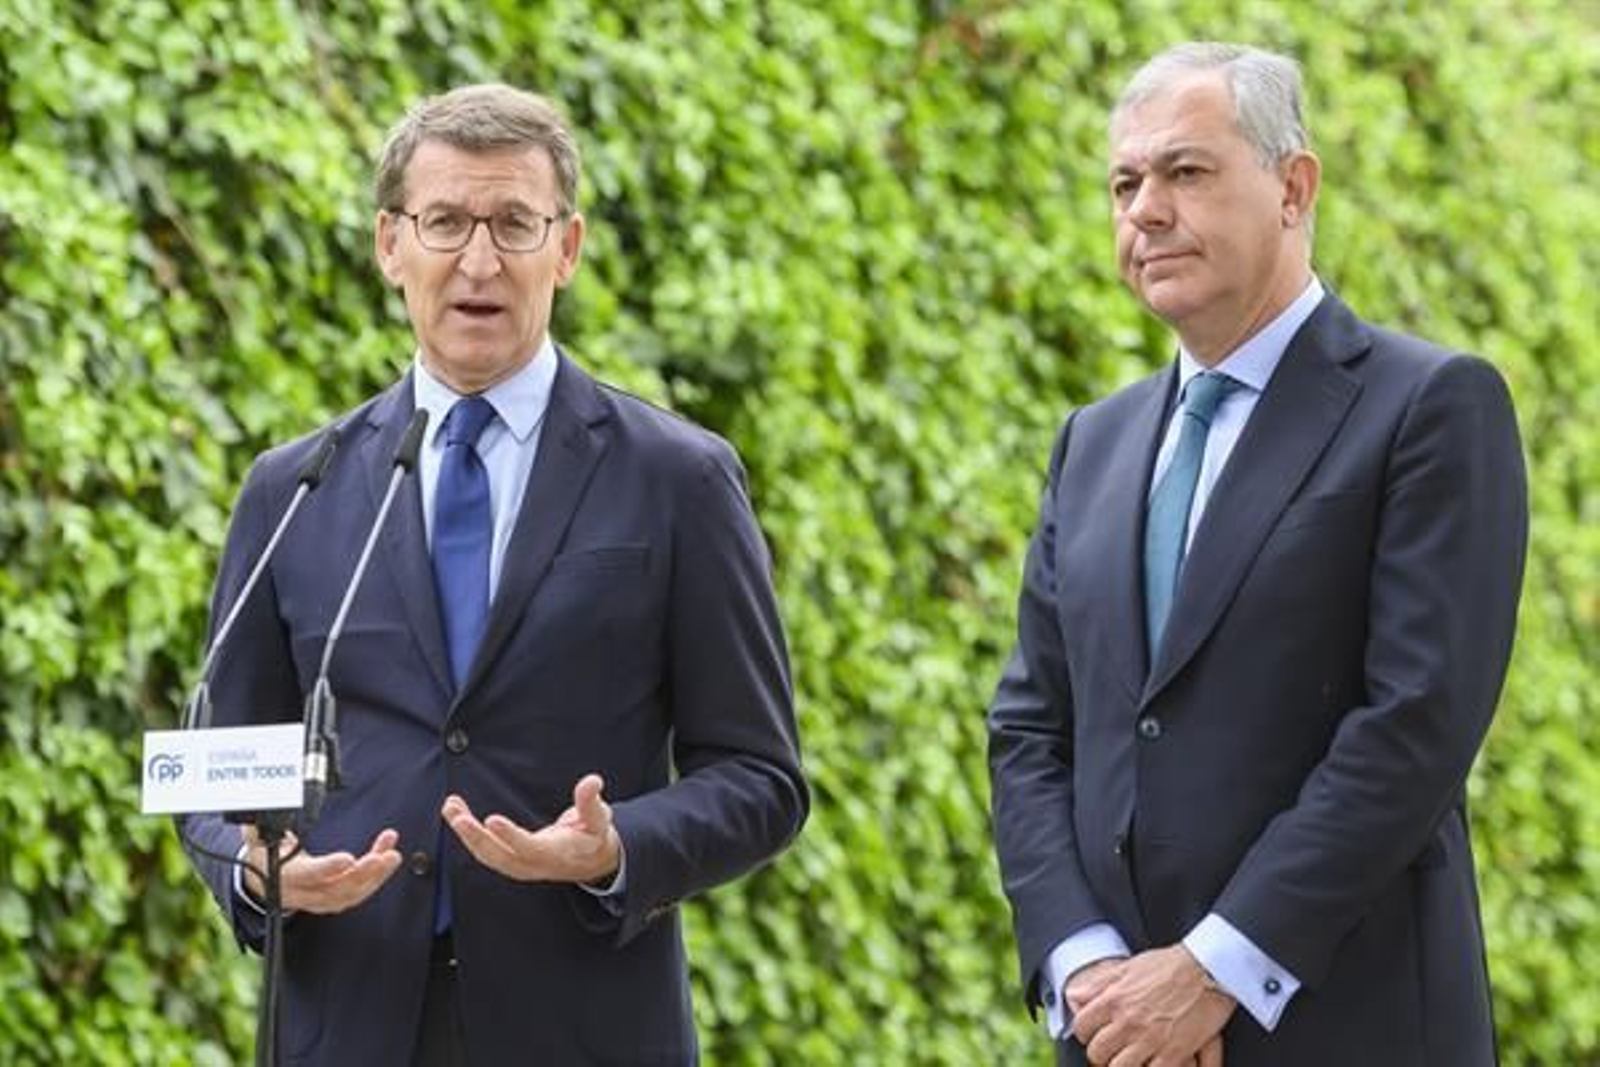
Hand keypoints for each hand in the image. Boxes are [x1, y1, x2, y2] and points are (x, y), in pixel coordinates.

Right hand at [241, 825, 401, 913]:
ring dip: (376, 874)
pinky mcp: (334, 898)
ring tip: (392, 853)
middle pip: (336, 889)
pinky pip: (359, 890)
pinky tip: (388, 854)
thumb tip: (270, 811)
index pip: (305, 875)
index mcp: (283, 877)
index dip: (326, 869)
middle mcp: (303, 893)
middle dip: (363, 874)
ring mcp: (319, 899)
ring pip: (351, 893)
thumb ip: (262, 827)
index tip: (347, 859)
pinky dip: (377, 874)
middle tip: (382, 857)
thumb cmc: (263, 854)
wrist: (262, 878)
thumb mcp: (255, 838)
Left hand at [442, 774, 621, 884]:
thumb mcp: (599, 818)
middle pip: (500, 857)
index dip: (511, 836)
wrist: (591, 862)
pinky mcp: (512, 861)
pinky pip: (486, 852)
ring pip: (488, 856)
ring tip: (451, 808)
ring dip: (467, 834)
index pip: (529, 848)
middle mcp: (534, 864)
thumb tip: (593, 781)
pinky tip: (457, 814)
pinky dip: (469, 835)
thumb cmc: (594, 836)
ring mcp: (521, 865)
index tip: (491, 820)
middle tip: (457, 817)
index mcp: (556, 853)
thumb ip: (591, 801)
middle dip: (476, 838)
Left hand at [1072, 944, 1234, 1066]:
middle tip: (1111, 1052)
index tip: (1094, 1035)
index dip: (1085, 1034)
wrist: (1207, 968)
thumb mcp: (1128, 968)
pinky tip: (1151, 1064)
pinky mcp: (1173, 1053)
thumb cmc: (1169, 965)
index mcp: (1113, 999)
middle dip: (1102, 1054)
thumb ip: (1099, 985)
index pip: (1082, 1027)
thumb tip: (1074, 996)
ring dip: (1122, 1066)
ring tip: (1130, 1060)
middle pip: (1098, 1053)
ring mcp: (1149, 1039)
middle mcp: (1127, 1021)